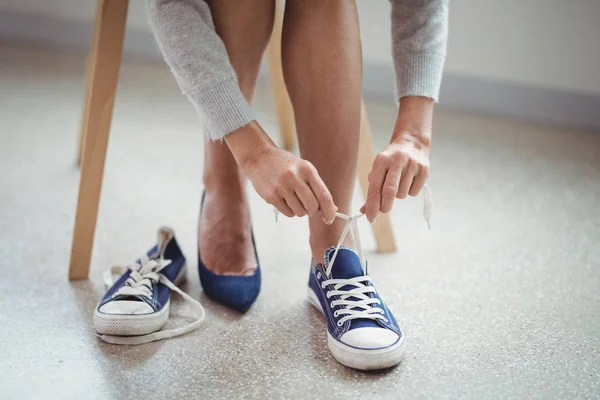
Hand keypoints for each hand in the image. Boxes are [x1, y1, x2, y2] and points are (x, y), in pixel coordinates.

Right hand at [245, 144, 337, 222]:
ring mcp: (282, 187)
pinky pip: (288, 213)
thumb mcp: (304, 169)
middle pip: (312, 206)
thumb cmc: (286, 166)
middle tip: (308, 207)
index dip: (329, 210)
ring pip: (300, 212)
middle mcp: (295, 177)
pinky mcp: (271, 196)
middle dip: (313, 211)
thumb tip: (332, 208)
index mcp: (307, 169)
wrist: (259, 158)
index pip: (324, 195)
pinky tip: (284, 199)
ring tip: (293, 199)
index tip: (329, 218)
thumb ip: (317, 188)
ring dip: (300, 210)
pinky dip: (289, 211)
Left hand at [360, 96, 432, 222]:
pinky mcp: (424, 170)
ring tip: (399, 184)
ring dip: (398, 196)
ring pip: (402, 194)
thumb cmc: (390, 160)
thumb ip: (372, 189)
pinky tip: (409, 181)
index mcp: (381, 160)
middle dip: (385, 207)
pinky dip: (409, 192)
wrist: (412, 142)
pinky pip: (414, 192)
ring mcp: (412, 165)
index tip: (370, 218)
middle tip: (383, 210)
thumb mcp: (378, 169)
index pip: (375, 187)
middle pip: (389, 192)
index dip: (372, 205)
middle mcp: (397, 161)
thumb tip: (365, 211)